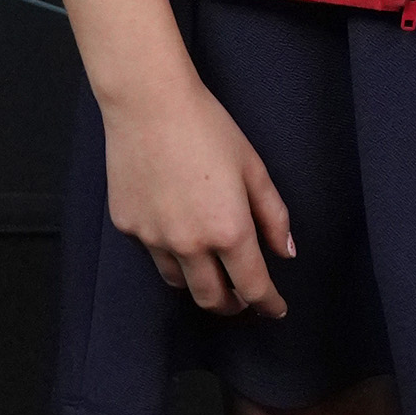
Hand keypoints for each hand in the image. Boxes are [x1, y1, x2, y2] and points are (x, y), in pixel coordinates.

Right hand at [47, 0, 292, 314]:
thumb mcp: (253, 168)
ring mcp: (153, 239)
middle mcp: (189, 244)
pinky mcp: (128, 227)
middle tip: (243, 299)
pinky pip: (153, 253)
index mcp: (228, 230)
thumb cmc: (208, 128)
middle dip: (232, 306)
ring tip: (210, 270)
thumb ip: (273, 216)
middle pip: (211, 299)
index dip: (267, 304)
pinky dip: (169, 253)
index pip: (252, 287)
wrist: (148, 104)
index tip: (275, 310)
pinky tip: (176, 231)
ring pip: (179, 283)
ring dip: (199, 283)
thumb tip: (287, 252)